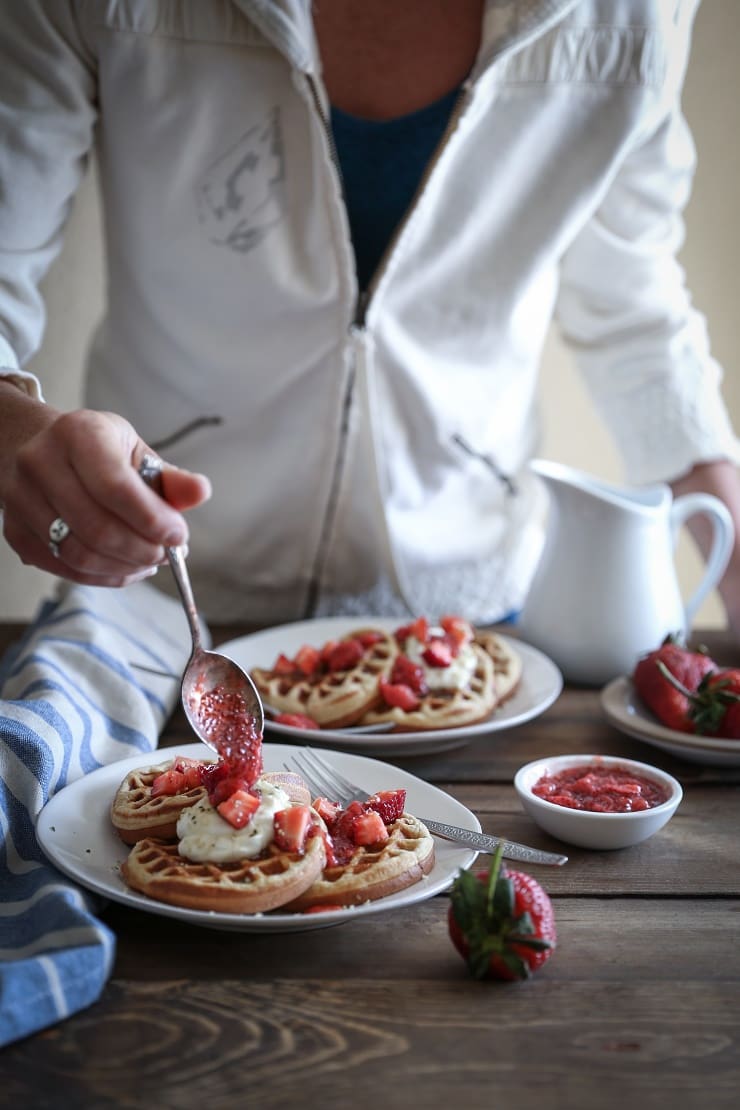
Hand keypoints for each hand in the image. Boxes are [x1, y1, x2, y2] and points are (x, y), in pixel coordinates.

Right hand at [0, 390, 210, 586]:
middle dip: (141, 550)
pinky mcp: (15, 533)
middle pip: (97, 528)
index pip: (116, 487)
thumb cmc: (95, 451)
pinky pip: (66, 569)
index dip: (152, 519)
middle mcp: (41, 463)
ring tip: (148, 560)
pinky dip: (104, 576)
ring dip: (124, 567)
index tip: (178, 536)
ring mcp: (21, 500)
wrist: (36, 447)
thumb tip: (200, 492)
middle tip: (165, 553)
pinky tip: (125, 566)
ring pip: (79, 555)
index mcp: (78, 433)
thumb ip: (170, 478)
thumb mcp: (135, 451)